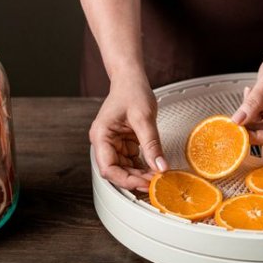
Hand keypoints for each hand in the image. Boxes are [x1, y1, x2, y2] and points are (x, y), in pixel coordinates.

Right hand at [89, 76, 168, 190]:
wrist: (131, 79)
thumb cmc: (131, 92)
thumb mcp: (144, 118)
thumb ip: (152, 144)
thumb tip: (161, 167)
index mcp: (101, 136)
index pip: (108, 168)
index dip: (126, 180)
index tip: (145, 183)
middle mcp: (104, 142)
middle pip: (116, 171)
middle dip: (135, 179)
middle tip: (156, 182)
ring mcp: (113, 144)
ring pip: (124, 168)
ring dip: (140, 174)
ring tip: (157, 177)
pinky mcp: (123, 143)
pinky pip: (131, 161)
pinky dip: (143, 166)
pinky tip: (154, 168)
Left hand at [231, 44, 262, 143]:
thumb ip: (253, 103)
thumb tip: (238, 120)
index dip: (257, 137)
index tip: (240, 134)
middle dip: (250, 123)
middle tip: (235, 116)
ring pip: (262, 124)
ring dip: (250, 113)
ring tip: (249, 94)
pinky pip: (261, 115)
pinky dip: (253, 108)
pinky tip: (252, 93)